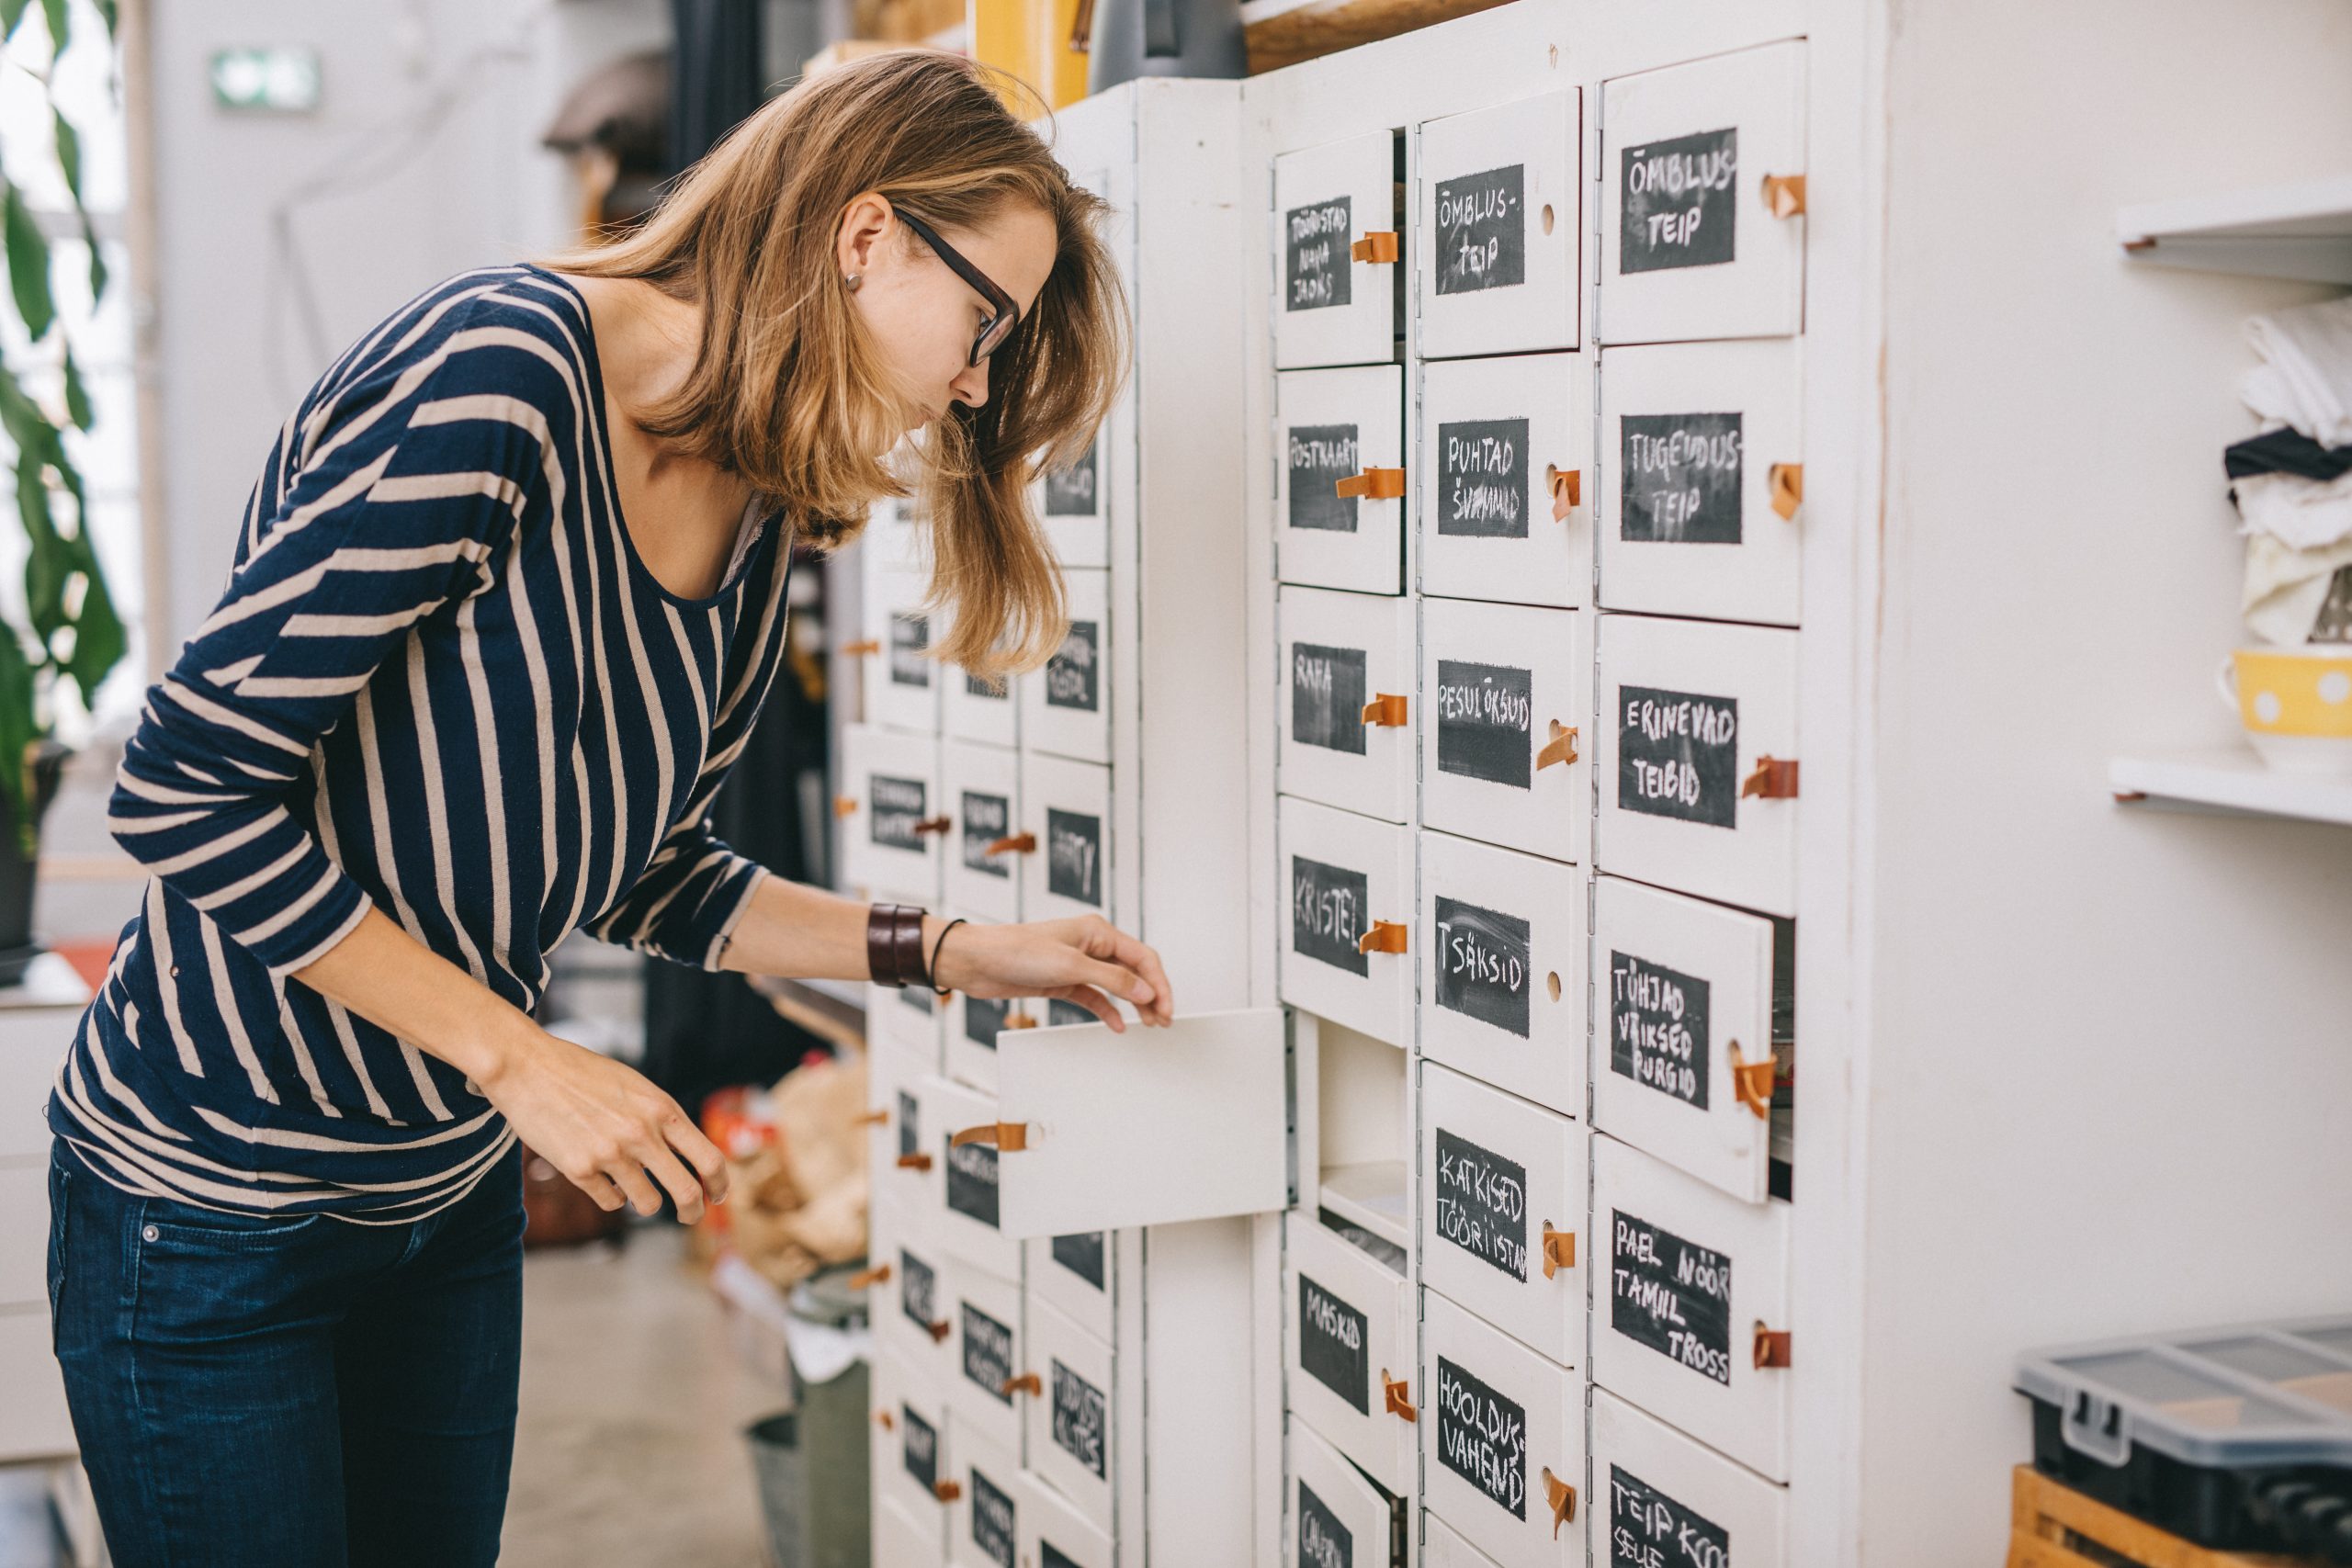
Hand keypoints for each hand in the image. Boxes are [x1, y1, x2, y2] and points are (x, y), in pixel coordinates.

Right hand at [474, 1022, 730, 1220]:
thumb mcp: (635, 1087)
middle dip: (693, 1211)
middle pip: (687, 1192)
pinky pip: (611, 1201)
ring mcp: (610, 1154)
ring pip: (647, 1204)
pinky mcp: (579, 1170)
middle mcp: (641, 1133)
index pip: (709, 1158)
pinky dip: (612, 1195)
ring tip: (634, 1187)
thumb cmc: (583, 1073)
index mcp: (662, 1109)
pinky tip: (602, 1177)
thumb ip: (661, 1118)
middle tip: (690, 1216)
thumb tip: (685, 1155)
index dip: (720, 1183)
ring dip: (645, 1201)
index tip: (719, 1194)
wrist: (528, 1067)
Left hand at [930, 914, 1174, 1031]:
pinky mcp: (1064, 981)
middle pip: (1133, 971)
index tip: (1167, 1007)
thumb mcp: (1070, 966)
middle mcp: (1091, 945)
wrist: (978, 962)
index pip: (1142, 957)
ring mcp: (1078, 964)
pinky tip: (1119, 1024)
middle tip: (1164, 1019)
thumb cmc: (1016, 951)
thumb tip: (1145, 990)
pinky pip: (1095, 997)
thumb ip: (1112, 979)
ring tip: (1149, 1023)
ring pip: (1117, 985)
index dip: (1159, 983)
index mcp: (1097, 931)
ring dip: (1134, 1003)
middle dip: (1151, 994)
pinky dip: (1108, 1010)